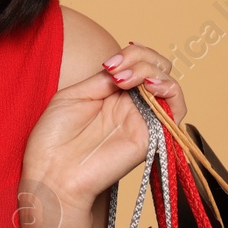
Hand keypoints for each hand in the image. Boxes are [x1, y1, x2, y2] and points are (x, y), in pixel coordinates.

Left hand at [21, 41, 186, 215]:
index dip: (131, 54)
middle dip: (141, 57)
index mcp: (112, 94)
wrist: (51, 173)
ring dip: (152, 70)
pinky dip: (169, 90)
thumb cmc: (53, 140)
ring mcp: (143, 120)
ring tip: (126, 78)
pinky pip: (176, 109)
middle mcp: (132, 105)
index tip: (108, 64)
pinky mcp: (151, 136)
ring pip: (168, 83)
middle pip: (158, 68)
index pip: (138, 62)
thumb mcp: (75, 95)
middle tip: (116, 70)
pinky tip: (148, 86)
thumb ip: (103, 81)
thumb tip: (126, 67)